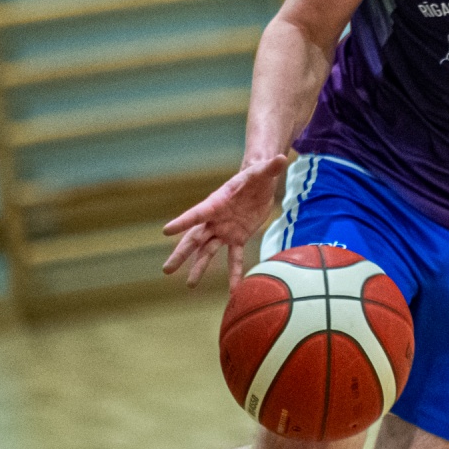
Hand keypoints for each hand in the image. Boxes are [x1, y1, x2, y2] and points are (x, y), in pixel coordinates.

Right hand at [161, 153, 291, 288]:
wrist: (259, 184)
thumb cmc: (256, 175)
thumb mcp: (263, 172)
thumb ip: (270, 167)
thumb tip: (281, 158)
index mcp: (217, 202)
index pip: (197, 213)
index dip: (183, 221)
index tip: (167, 230)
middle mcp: (215, 219)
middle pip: (195, 238)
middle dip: (181, 253)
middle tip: (167, 270)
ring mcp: (224, 230)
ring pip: (207, 252)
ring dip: (198, 268)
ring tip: (190, 285)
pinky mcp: (237, 238)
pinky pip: (234, 258)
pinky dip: (233, 274)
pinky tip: (232, 291)